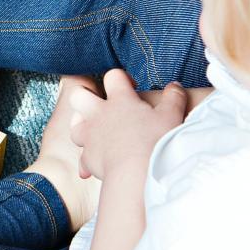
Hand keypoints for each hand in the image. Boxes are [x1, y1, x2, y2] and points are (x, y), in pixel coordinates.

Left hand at [69, 70, 187, 180]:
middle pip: (78, 95)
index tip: (131, 87)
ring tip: (94, 130)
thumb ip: (173, 97)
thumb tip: (174, 86)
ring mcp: (90, 136)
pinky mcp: (87, 158)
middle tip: (99, 102)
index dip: (120, 78)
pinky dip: (87, 160)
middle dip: (85, 95)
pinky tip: (94, 165)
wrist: (137, 173)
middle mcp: (99, 115)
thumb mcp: (171, 115)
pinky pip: (81, 157)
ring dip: (82, 126)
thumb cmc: (155, 142)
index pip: (112, 76)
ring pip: (74, 124)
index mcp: (120, 100)